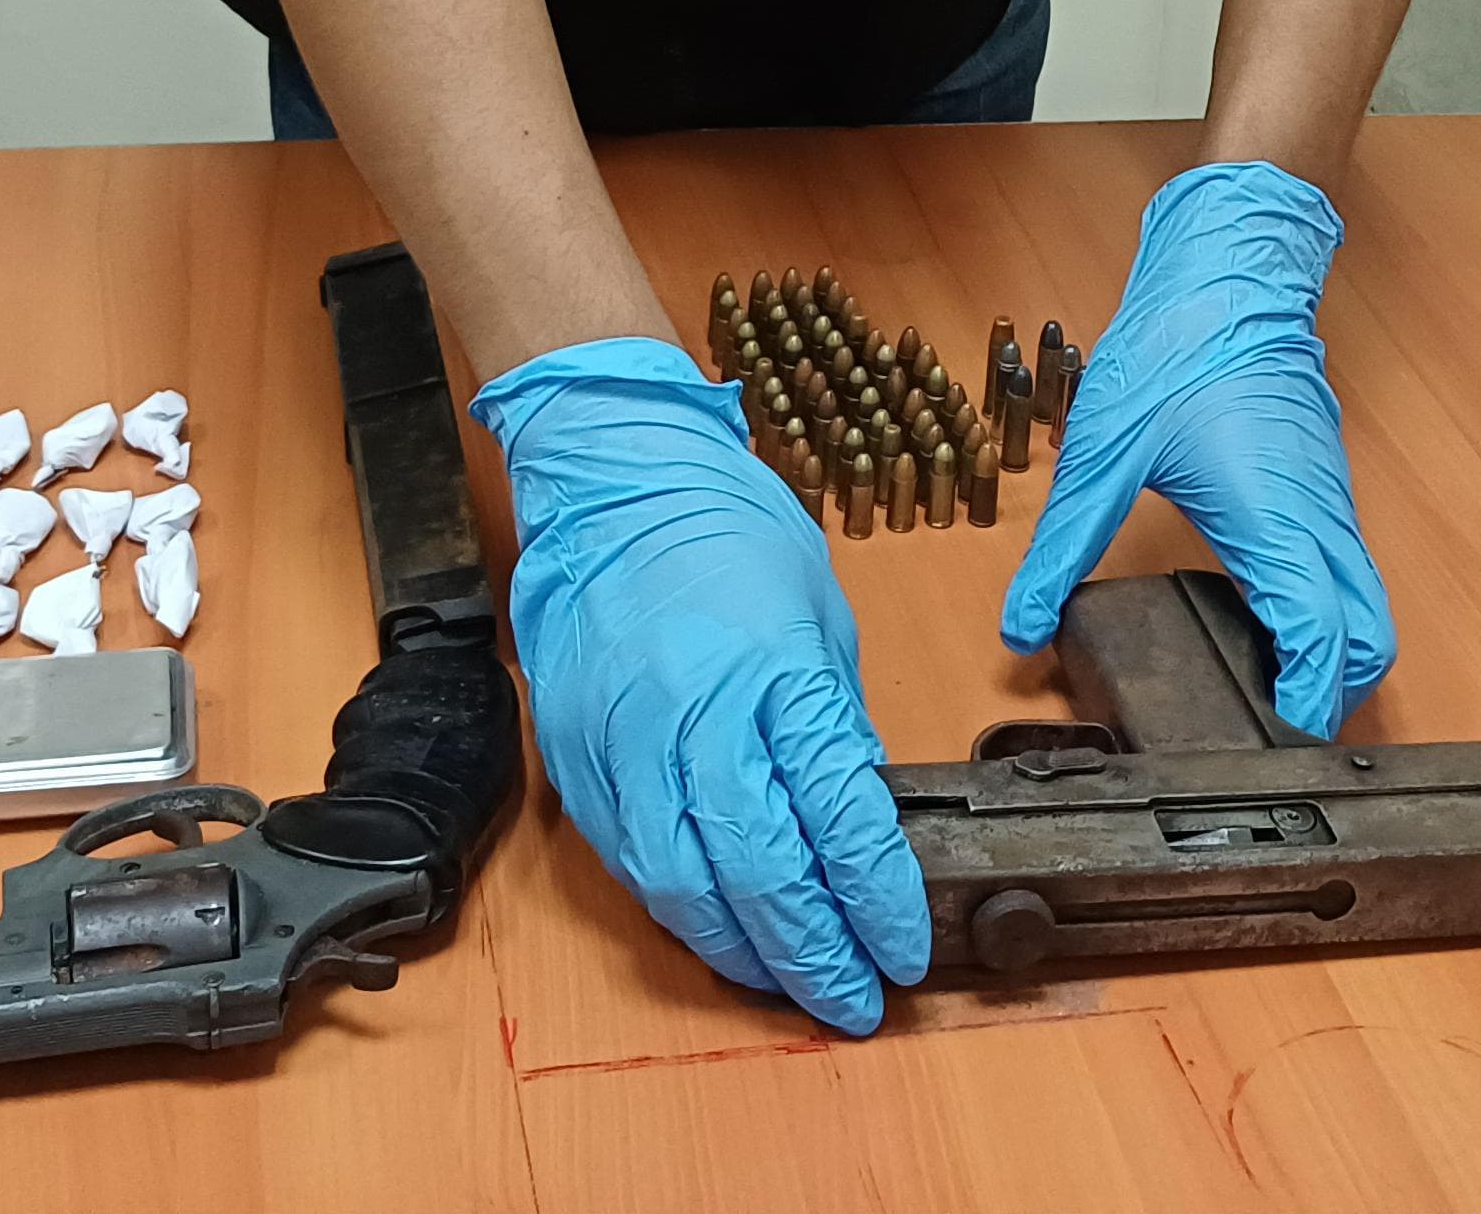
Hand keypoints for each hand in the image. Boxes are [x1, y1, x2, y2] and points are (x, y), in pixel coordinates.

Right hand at [472, 339, 929, 1032]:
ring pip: (682, 888)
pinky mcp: (577, 756)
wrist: (612, 480)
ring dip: (742, 952)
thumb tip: (852, 819)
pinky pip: (628, 860)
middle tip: (853, 999)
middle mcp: (696, 715)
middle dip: (816, 953)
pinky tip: (715, 929)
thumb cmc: (726, 528)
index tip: (904, 949)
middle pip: (761, 872)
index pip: (837, 816)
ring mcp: (626, 741)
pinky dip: (677, 910)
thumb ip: (830, 722)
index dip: (876, 900)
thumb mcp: (818, 612)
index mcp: (774, 672)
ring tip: (788, 983)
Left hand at [1000, 161, 1394, 737]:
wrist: (1228, 267)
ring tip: (1265, 693)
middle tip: (1269, 734)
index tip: (1274, 753)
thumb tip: (1021, 624)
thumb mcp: (1104, 451)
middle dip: (1332, 699)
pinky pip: (1347, 573)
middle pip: (1367, 643)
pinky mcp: (1323, 486)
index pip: (1324, 644)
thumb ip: (1060, 547)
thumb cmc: (1177, 345)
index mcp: (1276, 519)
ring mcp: (1330, 501)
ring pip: (1365, 608)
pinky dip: (1328, 616)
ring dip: (1332, 658)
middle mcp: (1319, 518)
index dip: (1309, 709)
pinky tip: (1269, 625)